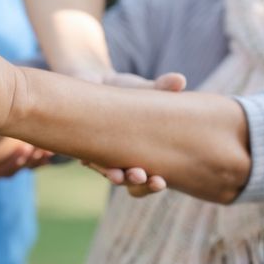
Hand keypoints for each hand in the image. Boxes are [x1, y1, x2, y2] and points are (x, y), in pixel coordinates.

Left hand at [87, 71, 186, 195]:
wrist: (92, 84)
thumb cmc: (127, 92)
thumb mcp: (145, 89)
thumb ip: (162, 87)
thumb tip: (180, 79)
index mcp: (146, 153)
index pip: (152, 179)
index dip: (155, 184)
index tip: (160, 182)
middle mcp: (124, 160)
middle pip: (132, 182)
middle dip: (136, 182)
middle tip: (140, 176)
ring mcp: (103, 156)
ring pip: (109, 174)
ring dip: (113, 176)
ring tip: (116, 175)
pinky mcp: (82, 145)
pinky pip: (86, 158)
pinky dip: (88, 160)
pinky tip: (87, 161)